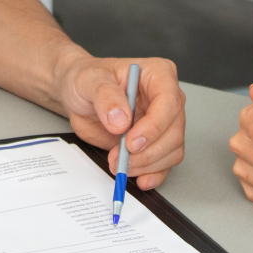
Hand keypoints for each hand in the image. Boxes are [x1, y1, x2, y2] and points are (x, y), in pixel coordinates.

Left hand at [56, 55, 185, 189]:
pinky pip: (165, 162)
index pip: (169, 101)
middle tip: (121, 158)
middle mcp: (166, 98)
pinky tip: (140, 178)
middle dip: (148, 151)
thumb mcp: (89, 80)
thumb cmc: (87, 80)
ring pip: (172, 150)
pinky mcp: (155, 142)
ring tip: (119, 164)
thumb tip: (122, 120)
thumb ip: (106, 96)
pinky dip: (153, 173)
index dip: (154, 126)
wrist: (78, 95)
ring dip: (147, 164)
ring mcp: (163, 122)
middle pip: (174, 130)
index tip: (131, 142)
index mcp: (158, 74)